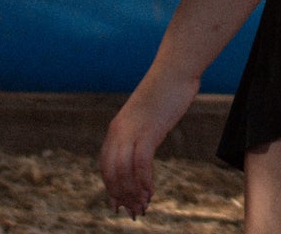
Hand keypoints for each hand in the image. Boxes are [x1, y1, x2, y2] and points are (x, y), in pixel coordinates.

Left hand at [100, 63, 199, 218]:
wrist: (175, 69)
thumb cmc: (164, 91)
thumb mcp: (145, 116)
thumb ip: (139, 134)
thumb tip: (141, 153)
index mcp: (116, 127)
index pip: (106, 166)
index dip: (111, 188)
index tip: (119, 205)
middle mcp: (119, 130)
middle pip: (111, 173)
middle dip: (121, 196)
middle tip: (134, 211)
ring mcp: (133, 130)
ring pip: (123, 172)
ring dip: (133, 193)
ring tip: (143, 206)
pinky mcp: (149, 130)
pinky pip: (141, 164)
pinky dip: (144, 182)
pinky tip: (151, 191)